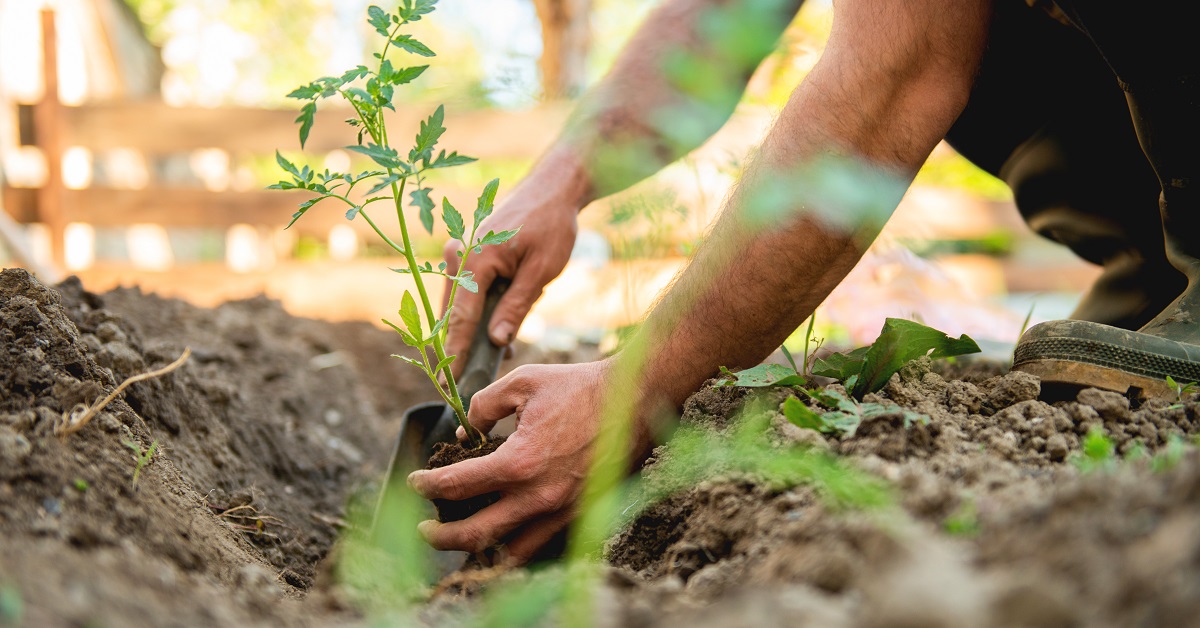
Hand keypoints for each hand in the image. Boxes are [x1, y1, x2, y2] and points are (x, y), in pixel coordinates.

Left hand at [407, 360, 619, 563]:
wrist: (636, 399)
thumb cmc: (580, 386)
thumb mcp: (523, 382)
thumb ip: (483, 405)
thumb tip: (465, 432)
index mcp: (519, 463)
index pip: (456, 485)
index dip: (427, 484)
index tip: (416, 480)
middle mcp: (539, 497)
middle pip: (474, 535)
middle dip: (441, 536)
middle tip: (425, 528)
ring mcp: (562, 512)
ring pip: (509, 553)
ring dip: (478, 550)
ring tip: (462, 539)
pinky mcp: (580, 515)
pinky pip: (541, 545)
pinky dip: (516, 546)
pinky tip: (504, 534)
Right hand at [442, 174, 582, 375]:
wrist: (553, 188)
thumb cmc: (551, 226)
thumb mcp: (540, 271)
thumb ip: (517, 307)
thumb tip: (495, 341)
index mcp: (474, 259)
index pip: (460, 318)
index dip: (455, 353)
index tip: (447, 383)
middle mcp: (457, 255)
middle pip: (454, 313)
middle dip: (463, 346)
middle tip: (471, 377)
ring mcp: (459, 253)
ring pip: (460, 305)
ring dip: (474, 329)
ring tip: (497, 352)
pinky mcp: (467, 254)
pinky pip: (467, 291)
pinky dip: (479, 312)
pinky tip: (500, 329)